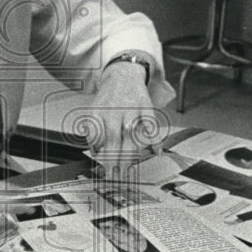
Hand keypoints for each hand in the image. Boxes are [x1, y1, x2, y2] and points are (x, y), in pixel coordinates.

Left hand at [86, 61, 163, 175]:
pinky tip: (156, 151)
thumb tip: (97, 154)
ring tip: (129, 170)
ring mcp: (130, 108)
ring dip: (130, 154)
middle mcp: (113, 110)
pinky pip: (150, 124)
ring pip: (130, 134)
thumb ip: (94, 132)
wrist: (122, 74)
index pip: (95, 137)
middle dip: (113, 161)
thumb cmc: (108, 99)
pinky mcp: (145, 106)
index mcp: (97, 112)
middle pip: (113, 139)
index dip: (99, 154)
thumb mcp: (95, 111)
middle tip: (115, 176)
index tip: (102, 169)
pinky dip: (154, 138)